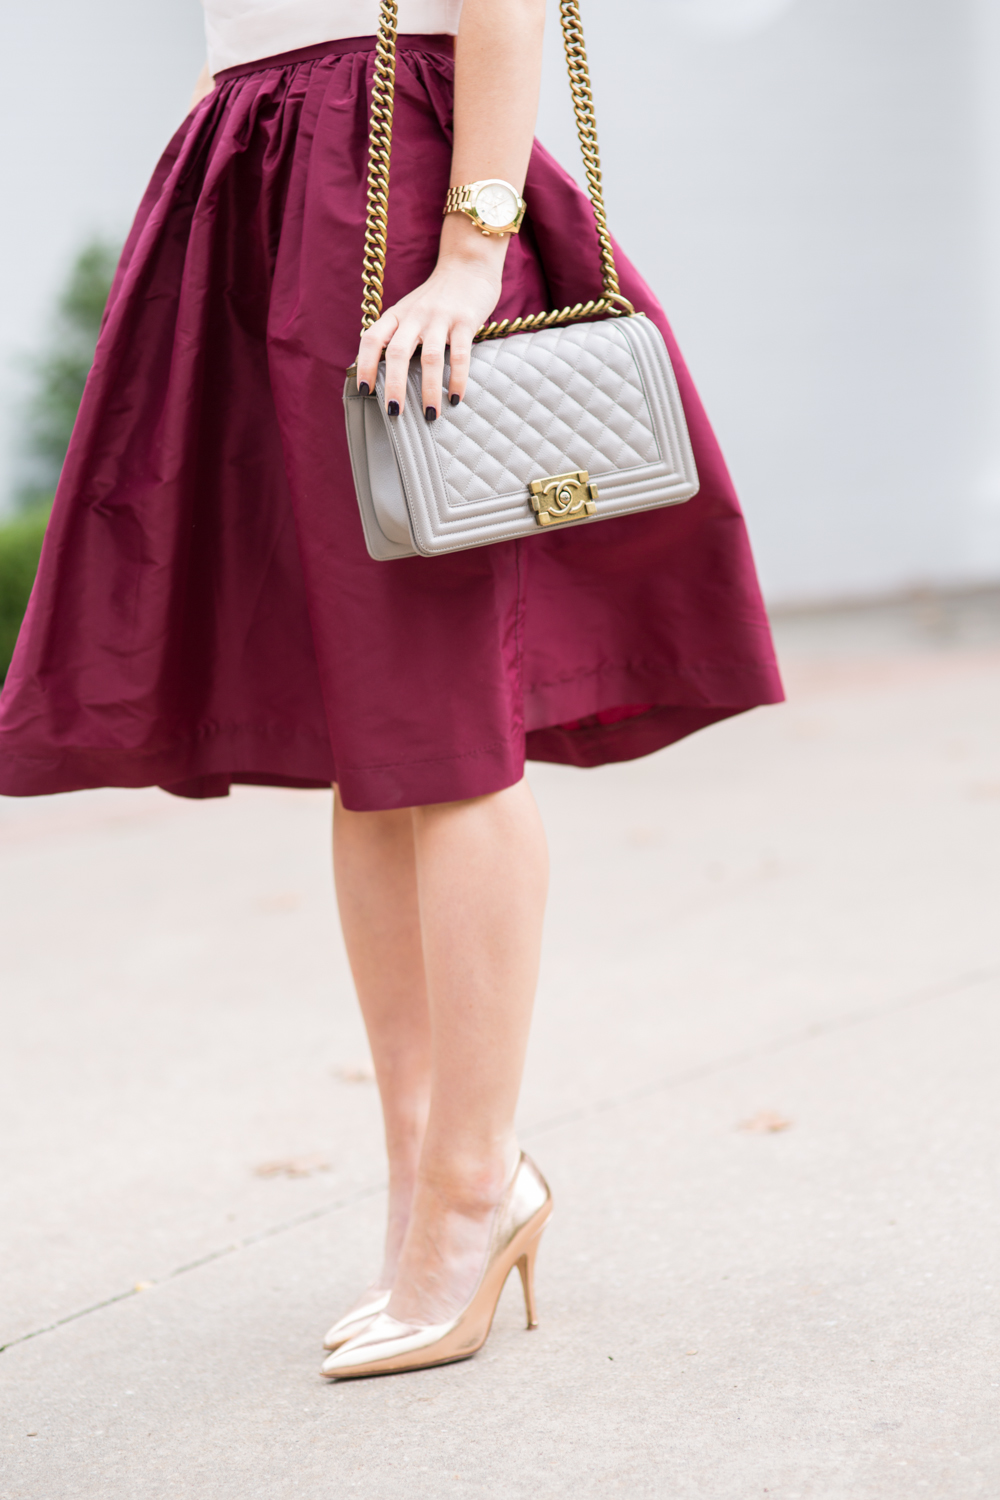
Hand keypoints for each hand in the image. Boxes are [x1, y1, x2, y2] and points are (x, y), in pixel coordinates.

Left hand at [355, 215, 509, 419]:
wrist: (468, 263)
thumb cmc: (438, 296)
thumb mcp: (411, 311)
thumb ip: (401, 335)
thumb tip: (389, 376)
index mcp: (397, 314)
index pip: (372, 339)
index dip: (365, 365)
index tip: (365, 391)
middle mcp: (414, 316)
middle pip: (397, 353)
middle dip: (394, 385)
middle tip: (394, 412)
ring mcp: (440, 318)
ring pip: (429, 357)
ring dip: (428, 389)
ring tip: (430, 414)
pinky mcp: (465, 321)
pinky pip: (460, 355)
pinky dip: (457, 379)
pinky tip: (455, 398)